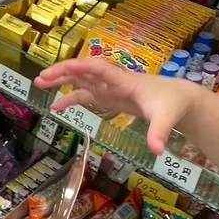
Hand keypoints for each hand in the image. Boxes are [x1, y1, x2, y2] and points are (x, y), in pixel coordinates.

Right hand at [34, 58, 197, 155]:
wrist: (179, 99)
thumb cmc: (172, 105)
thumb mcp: (166, 119)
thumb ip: (159, 133)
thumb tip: (156, 151)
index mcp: (124, 81)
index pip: (99, 68)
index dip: (81, 67)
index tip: (62, 68)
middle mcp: (112, 80)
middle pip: (84, 70)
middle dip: (62, 72)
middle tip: (41, 78)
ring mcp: (109, 88)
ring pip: (80, 79)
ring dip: (61, 80)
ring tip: (39, 84)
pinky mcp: (108, 97)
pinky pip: (85, 95)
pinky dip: (70, 99)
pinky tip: (56, 108)